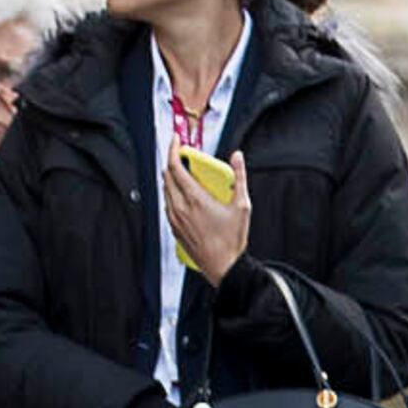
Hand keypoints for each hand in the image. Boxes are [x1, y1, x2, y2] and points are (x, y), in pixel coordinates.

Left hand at [164, 148, 253, 288]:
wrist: (224, 267)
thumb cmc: (232, 240)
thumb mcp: (242, 205)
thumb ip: (240, 177)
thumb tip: (237, 157)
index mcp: (195, 198)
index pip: (175, 166)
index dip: (174, 149)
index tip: (177, 140)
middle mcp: (180, 207)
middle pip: (166, 176)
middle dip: (173, 161)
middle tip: (182, 155)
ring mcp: (175, 219)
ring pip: (165, 190)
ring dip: (171, 178)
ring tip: (183, 174)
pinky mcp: (174, 229)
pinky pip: (167, 205)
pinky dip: (172, 194)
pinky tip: (183, 196)